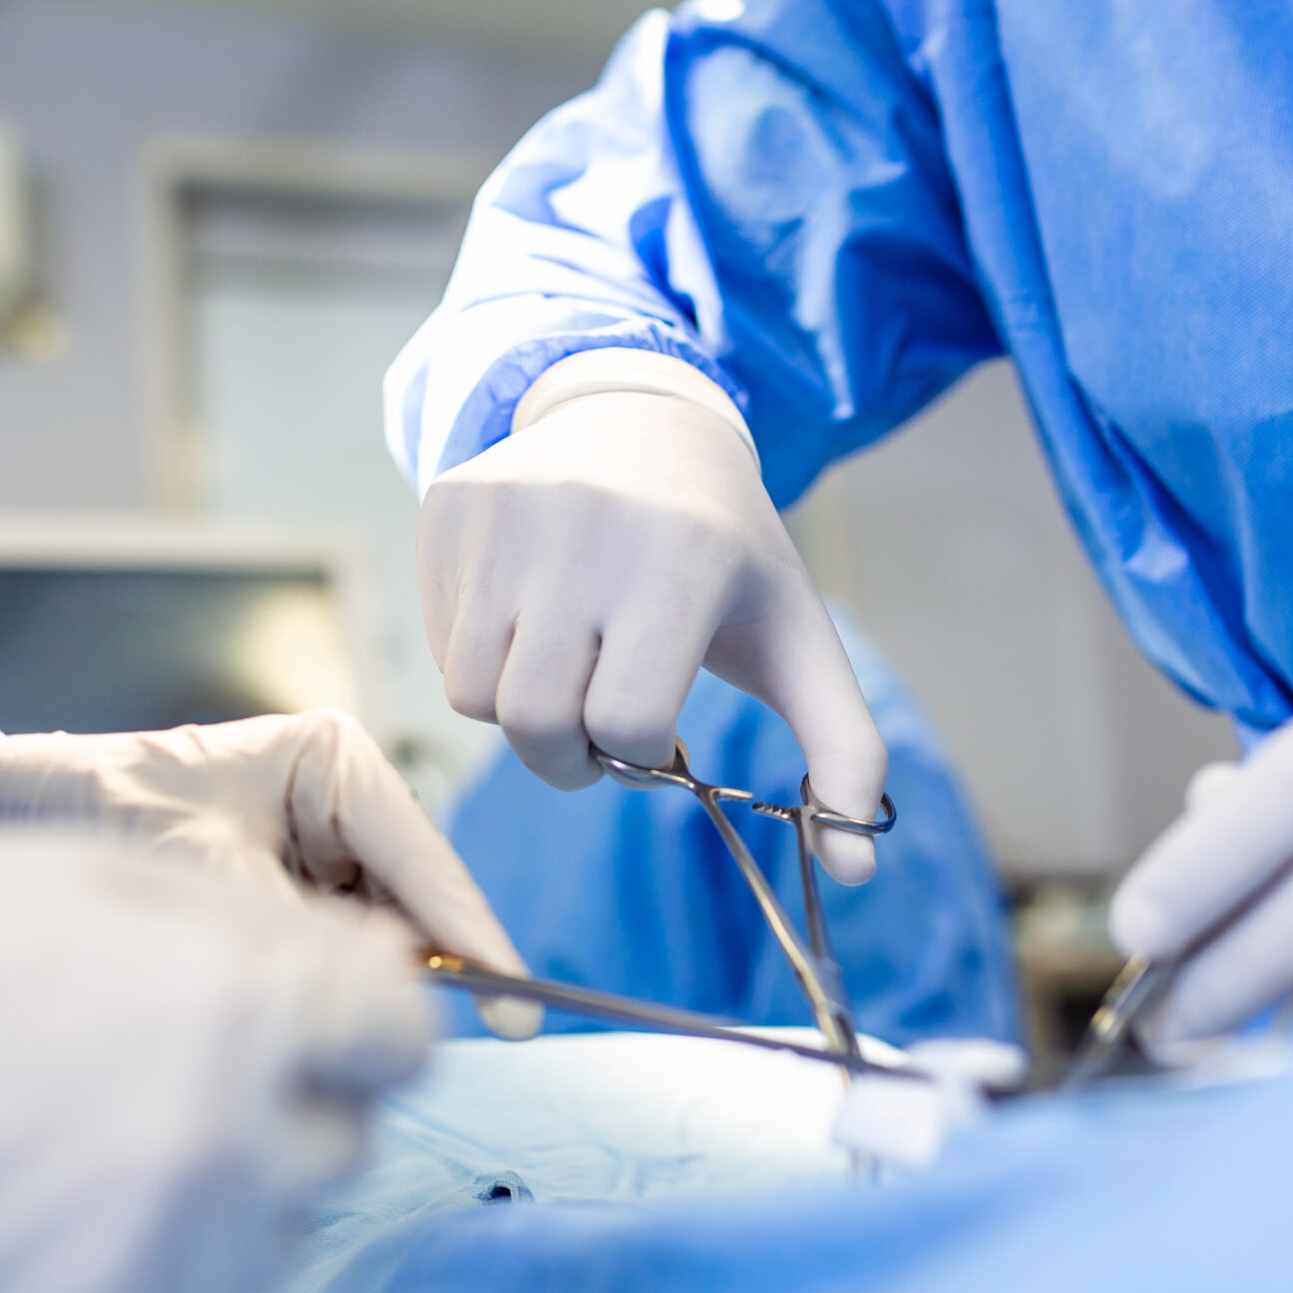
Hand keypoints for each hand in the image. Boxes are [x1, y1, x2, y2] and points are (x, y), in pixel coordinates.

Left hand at [0, 712, 537, 1037]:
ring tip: (355, 1034)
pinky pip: (337, 944)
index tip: (517, 1006)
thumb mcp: (203, 874)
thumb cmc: (101, 808)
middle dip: (425, 970)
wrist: (18, 807)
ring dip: (368, 983)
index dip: (473, 936)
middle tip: (436, 1045)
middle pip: (417, 898)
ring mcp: (321, 839)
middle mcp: (341, 794)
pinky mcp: (295, 881)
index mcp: (334, 758)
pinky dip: (329, 984)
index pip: (425, 859)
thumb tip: (364, 1004)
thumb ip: (292, 938)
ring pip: (382, 929)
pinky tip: (318, 1020)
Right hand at [0, 829, 429, 1292]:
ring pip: (271, 1234)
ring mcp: (164, 1262)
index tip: (314, 1017)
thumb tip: (366, 968)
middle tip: (172, 1070)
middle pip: (341, 1142)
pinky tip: (53, 1213)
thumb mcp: (105, 876)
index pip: (405, 1037)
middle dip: (287, 1100)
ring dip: (223, 1189)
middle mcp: (229, 1147)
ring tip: (96, 1140)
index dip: (360, 1018)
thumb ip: (259, 929)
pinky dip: (143, 1270)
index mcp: (247, 1013)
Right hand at [415, 390, 887, 879]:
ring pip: (471, 694)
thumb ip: (844, 753)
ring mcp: (506, 512)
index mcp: (681, 560)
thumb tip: (855, 874)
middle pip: (537, 722)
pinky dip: (477, 655)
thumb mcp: (798, 636)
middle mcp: (584, 526)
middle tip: (599, 723)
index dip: (639, 751)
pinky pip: (436, 641)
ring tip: (567, 666)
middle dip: (569, 754)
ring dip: (519, 708)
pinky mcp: (450, 505)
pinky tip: (527, 613)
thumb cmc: (727, 552)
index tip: (656, 731)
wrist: (645, 418)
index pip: (626, 723)